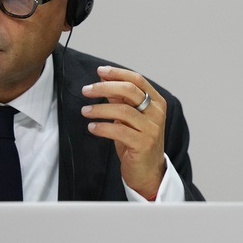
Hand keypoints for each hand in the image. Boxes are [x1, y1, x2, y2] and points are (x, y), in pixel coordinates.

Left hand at [82, 66, 166, 199]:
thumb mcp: (130, 118)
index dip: (118, 73)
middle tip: (86, 90)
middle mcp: (156, 113)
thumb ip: (121, 99)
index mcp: (156, 102)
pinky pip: (119, 131)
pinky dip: (102, 127)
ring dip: (100, 108)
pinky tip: (92, 127)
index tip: (100, 71)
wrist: (148, 171)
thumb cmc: (137, 142)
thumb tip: (104, 80)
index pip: (137, 80)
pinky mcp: (143, 144)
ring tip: (85, 111)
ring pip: (123, 110)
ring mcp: (151, 129)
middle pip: (130, 91)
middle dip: (105, 87)